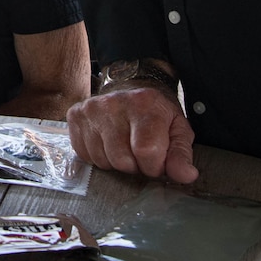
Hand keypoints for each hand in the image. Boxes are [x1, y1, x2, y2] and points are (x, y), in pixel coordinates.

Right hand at [67, 85, 198, 182]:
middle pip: (122, 160)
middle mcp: (113, 104)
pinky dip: (100, 156)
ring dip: (117, 162)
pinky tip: (108, 143)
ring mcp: (91, 109)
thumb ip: (181, 154)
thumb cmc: (155, 111)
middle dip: (135, 165)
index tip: (157, 160)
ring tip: (125, 146)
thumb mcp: (177, 128)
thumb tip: (185, 175)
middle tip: (140, 152)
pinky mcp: (75, 116)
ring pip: (103, 160)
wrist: (130, 85)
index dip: (154, 166)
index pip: (147, 152)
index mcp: (144, 104)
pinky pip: (85, 155)